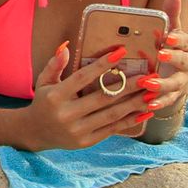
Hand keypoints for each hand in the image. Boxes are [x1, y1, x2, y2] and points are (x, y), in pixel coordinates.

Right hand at [21, 43, 158, 149]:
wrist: (35, 133)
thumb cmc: (44, 102)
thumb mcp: (44, 81)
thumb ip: (55, 64)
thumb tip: (66, 46)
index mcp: (56, 96)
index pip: (82, 77)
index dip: (102, 65)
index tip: (121, 52)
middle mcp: (67, 114)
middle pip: (103, 97)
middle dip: (128, 86)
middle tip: (149, 76)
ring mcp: (77, 130)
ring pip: (112, 114)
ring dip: (135, 104)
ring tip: (152, 93)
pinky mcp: (86, 141)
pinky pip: (112, 129)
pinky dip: (130, 121)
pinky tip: (146, 112)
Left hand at [144, 0, 187, 115]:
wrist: (175, 72)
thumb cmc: (169, 46)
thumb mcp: (171, 30)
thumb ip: (172, 13)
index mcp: (185, 46)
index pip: (185, 41)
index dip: (177, 40)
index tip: (167, 37)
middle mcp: (186, 64)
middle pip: (184, 62)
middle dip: (172, 59)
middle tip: (160, 55)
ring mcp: (181, 81)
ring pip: (175, 84)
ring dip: (162, 84)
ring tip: (147, 83)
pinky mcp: (174, 95)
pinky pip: (168, 100)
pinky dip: (159, 102)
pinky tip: (148, 104)